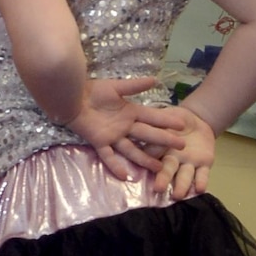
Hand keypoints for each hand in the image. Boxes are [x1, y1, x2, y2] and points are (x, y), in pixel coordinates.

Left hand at [69, 76, 188, 181]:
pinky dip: (115, 165)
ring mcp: (113, 136)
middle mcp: (125, 126)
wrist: (72, 97)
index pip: (153, 118)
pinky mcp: (99, 142)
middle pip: (147, 135)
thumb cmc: (93, 90)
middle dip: (164, 140)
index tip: (183, 125)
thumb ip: (135, 86)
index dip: (167, 121)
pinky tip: (124, 176)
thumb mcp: (116, 87)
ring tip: (159, 168)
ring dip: (144, 159)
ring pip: (132, 149)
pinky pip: (108, 156)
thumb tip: (156, 80)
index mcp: (131, 112)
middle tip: (182, 146)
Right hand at [144, 103, 214, 197]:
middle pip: (166, 171)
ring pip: (184, 176)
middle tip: (157, 189)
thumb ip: (159, 122)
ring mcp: (188, 163)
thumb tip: (148, 126)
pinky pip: (203, 174)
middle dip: (162, 179)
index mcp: (160, 148)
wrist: (197, 121)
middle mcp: (172, 160)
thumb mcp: (166, 116)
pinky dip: (202, 182)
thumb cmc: (175, 118)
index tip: (142, 168)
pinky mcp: (204, 164)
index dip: (147, 161)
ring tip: (177, 195)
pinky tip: (201, 189)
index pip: (152, 155)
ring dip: (181, 186)